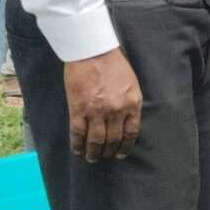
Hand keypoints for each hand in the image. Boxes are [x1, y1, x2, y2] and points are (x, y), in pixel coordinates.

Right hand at [63, 48, 142, 162]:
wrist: (93, 53)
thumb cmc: (114, 65)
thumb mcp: (132, 84)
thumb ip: (130, 103)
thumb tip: (127, 122)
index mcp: (132, 104)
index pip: (131, 133)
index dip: (125, 146)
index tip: (121, 153)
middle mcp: (116, 111)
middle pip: (113, 140)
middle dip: (109, 152)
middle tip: (105, 156)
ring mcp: (97, 112)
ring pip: (96, 141)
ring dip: (93, 152)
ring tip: (91, 157)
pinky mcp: (78, 110)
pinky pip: (78, 134)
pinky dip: (77, 144)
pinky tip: (77, 149)